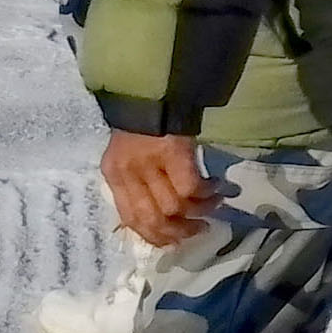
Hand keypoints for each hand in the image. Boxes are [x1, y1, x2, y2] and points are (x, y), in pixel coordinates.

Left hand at [102, 130, 213, 246]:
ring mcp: (149, 164)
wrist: (152, 91)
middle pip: (152, 218)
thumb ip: (137, 185)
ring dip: (198, 212)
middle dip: (177, 232)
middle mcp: (127, 173)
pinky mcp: (173, 153)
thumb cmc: (141, 127)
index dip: (154, 236)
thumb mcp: (129, 159)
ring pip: (173, 206)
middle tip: (198, 230)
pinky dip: (206, 193)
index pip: (131, 219)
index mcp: (113, 175)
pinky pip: (191, 187)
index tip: (174, 241)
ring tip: (215, 207)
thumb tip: (163, 219)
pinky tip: (218, 187)